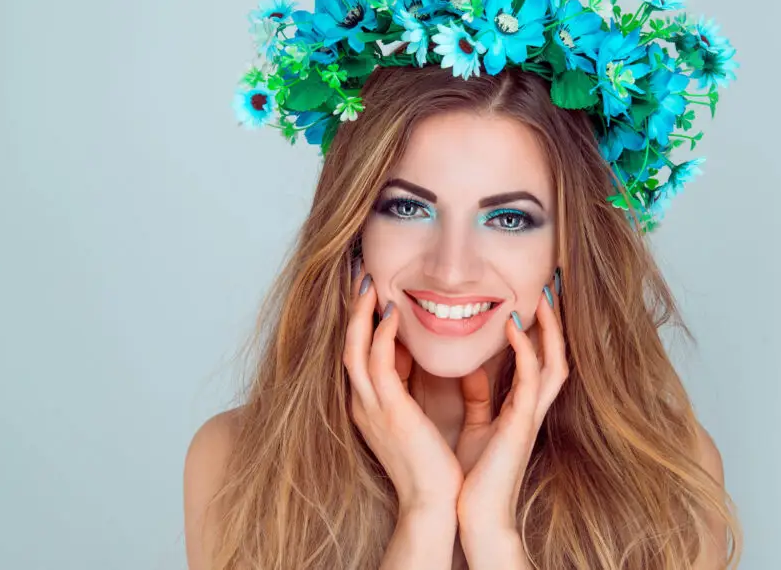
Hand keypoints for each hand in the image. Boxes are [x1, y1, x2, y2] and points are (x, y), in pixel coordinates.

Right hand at [343, 266, 463, 514]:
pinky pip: (378, 364)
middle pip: (347, 346)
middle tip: (361, 278)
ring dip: (362, 315)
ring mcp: (371, 408)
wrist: (433, 502)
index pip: (357, 355)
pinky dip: (381, 336)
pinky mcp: (389, 411)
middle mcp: (363, 404)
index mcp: (369, 406)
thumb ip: (408, 388)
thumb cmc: (431, 465)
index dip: (360, 323)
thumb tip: (414, 357)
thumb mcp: (413, 418)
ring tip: (370, 285)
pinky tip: (392, 314)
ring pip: (354, 349)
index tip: (370, 295)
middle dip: (352, 312)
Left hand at [454, 275, 568, 531]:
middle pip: (556, 354)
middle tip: (552, 286)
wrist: (474, 515)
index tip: (534, 297)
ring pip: (554, 362)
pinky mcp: (522, 423)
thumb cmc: (475, 476)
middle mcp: (532, 408)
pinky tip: (514, 326)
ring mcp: (531, 415)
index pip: (540, 359)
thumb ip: (479, 399)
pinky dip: (526, 349)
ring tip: (542, 295)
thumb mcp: (478, 426)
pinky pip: (531, 378)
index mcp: (522, 407)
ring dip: (550, 328)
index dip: (541, 329)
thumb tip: (473, 371)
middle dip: (556, 322)